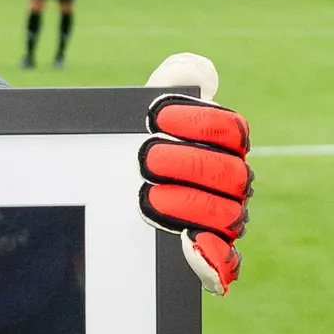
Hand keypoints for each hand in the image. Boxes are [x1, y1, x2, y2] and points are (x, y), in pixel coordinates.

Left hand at [137, 52, 251, 294]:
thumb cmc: (126, 158)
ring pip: (227, 214)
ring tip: (147, 198)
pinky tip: (189, 243)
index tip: (154, 118)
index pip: (230, 129)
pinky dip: (213, 256)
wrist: (103, 215)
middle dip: (187, 162)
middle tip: (144, 159)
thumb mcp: (138, 119)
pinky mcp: (208, 262)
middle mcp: (230, 186)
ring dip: (188, 203)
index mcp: (220, 148)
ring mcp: (222, 224)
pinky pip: (226, 264)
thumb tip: (198, 70)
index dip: (196, 120)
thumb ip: (168, 85)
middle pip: (230, 172)